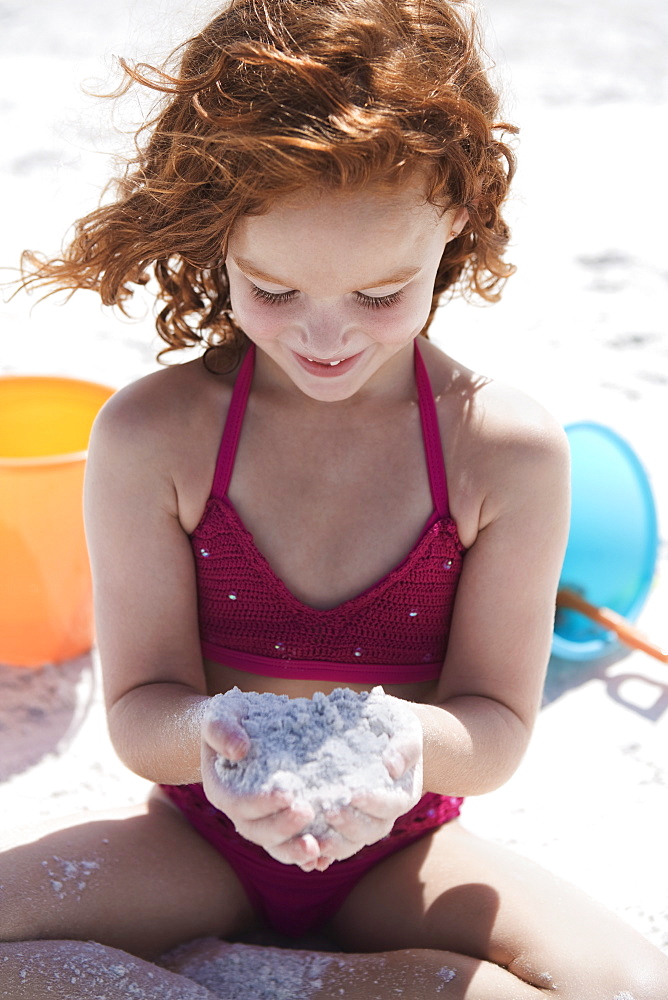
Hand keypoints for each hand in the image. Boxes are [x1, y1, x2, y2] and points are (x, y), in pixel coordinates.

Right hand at [200, 693, 320, 867]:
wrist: (245, 726)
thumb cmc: (232, 718)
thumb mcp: (221, 714)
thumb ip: (222, 729)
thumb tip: (238, 750)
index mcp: (222, 789)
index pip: (237, 803)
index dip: (260, 803)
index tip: (287, 793)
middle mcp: (240, 812)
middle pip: (257, 831)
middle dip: (282, 828)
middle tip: (308, 812)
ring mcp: (262, 820)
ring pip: (275, 845)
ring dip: (295, 851)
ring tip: (318, 849)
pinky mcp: (281, 821)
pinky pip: (292, 844)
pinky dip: (307, 856)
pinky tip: (325, 858)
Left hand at [305, 696, 423, 871]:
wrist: (380, 732)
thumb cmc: (395, 728)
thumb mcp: (406, 729)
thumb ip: (405, 747)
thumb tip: (392, 767)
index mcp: (402, 794)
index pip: (391, 805)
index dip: (374, 803)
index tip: (354, 795)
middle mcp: (383, 814)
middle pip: (370, 830)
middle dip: (350, 825)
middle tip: (329, 812)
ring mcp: (361, 821)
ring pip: (351, 843)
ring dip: (333, 843)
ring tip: (313, 837)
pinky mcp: (341, 822)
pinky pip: (333, 842)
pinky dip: (320, 851)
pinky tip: (304, 850)